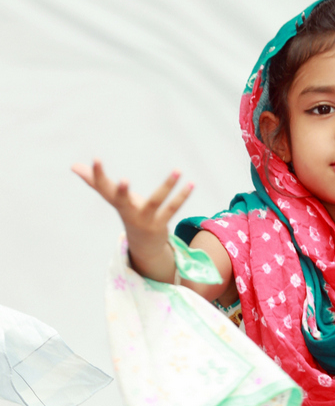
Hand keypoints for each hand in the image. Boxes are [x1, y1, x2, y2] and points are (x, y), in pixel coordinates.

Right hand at [71, 160, 193, 280]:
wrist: (143, 245)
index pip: (103, 187)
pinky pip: (172, 209)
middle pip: (122, 201)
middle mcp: (128, 211)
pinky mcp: (159, 225)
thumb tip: (73, 166)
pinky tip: (190, 183)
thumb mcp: (113, 197)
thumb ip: (95, 182)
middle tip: (125, 180)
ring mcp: (144, 220)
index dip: (98, 175)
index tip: (95, 159)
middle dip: (122, 191)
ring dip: (168, 186)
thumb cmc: (128, 213)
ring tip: (178, 170)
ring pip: (156, 202)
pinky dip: (182, 196)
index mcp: (116, 202)